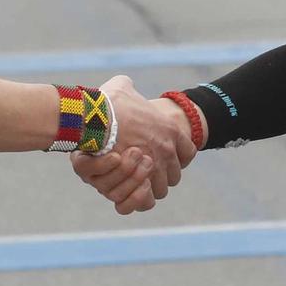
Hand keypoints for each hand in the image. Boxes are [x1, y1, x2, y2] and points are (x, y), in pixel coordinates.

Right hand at [74, 80, 196, 213]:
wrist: (97, 118)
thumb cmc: (107, 102)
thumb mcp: (122, 85)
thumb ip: (127, 85)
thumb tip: (124, 84)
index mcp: (170, 130)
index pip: (188, 153)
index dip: (178, 156)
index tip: (164, 155)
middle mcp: (166, 151)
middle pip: (174, 175)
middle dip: (161, 175)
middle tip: (144, 169)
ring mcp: (154, 168)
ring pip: (160, 190)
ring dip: (147, 186)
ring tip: (131, 180)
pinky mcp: (138, 183)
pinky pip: (145, 201)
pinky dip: (137, 198)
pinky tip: (126, 189)